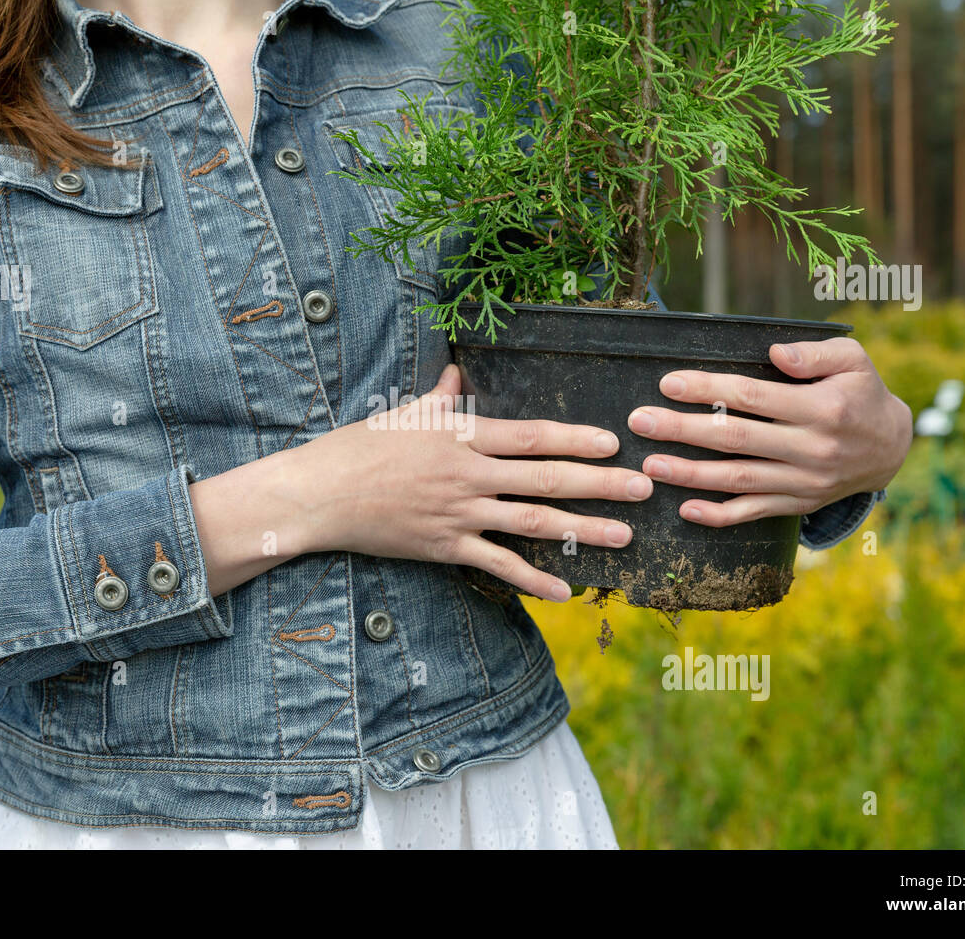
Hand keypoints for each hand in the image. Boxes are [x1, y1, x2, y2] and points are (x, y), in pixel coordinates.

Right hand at [282, 363, 651, 599]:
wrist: (320, 494)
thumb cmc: (359, 447)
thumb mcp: (403, 413)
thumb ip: (440, 396)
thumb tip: (459, 372)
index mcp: (461, 436)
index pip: (532, 435)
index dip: (576, 438)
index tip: (613, 442)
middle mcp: (468, 475)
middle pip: (546, 479)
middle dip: (601, 483)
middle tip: (644, 487)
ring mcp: (459, 515)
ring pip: (533, 523)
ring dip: (584, 530)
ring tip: (625, 535)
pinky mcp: (445, 548)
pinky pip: (497, 565)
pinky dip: (533, 580)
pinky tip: (565, 590)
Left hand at [627, 337, 911, 527]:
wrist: (892, 449)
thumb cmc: (862, 393)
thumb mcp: (853, 360)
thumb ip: (814, 353)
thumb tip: (775, 354)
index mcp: (822, 407)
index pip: (751, 396)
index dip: (708, 389)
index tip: (668, 384)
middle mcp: (812, 448)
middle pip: (735, 439)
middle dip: (683, 430)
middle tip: (640, 422)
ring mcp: (804, 482)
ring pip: (738, 480)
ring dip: (690, 475)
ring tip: (650, 465)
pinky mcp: (799, 505)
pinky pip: (754, 513)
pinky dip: (719, 516)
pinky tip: (685, 509)